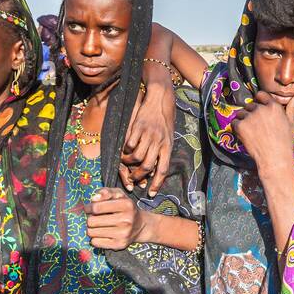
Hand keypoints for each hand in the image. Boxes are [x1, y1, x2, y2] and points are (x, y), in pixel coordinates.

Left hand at [85, 186, 145, 248]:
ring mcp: (123, 234)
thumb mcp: (118, 195)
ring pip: (92, 233)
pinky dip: (95, 238)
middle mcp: (126, 220)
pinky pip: (96, 242)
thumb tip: (94, 198)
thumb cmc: (125, 208)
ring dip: (91, 229)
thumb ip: (105, 192)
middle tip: (94, 218)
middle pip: (92, 221)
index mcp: (126, 205)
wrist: (140, 226)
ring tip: (98, 226)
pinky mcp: (119, 245)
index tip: (89, 209)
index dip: (89, 208)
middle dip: (90, 219)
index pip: (96, 207)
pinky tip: (101, 234)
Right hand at [120, 81, 173, 195]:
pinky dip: (125, 150)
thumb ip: (162, 151)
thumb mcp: (169, 136)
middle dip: (138, 176)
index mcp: (168, 146)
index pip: (163, 169)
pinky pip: (129, 144)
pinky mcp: (138, 127)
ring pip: (136, 157)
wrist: (160, 99)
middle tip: (132, 180)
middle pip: (147, 166)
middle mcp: (159, 141)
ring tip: (125, 164)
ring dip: (128, 164)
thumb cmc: (164, 120)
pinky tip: (124, 151)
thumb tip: (155, 170)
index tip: (150, 193)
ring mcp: (148, 134)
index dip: (157, 183)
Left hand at [232, 89, 293, 171]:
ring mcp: (250, 117)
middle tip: (258, 126)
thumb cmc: (285, 143)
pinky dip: (237, 128)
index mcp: (274, 106)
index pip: (261, 95)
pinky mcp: (241, 126)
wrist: (275, 159)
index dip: (260, 102)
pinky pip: (234, 122)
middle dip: (252, 113)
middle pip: (250, 105)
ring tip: (252, 132)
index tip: (261, 111)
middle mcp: (261, 109)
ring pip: (241, 113)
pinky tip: (246, 136)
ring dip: (244, 120)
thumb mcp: (292, 123)